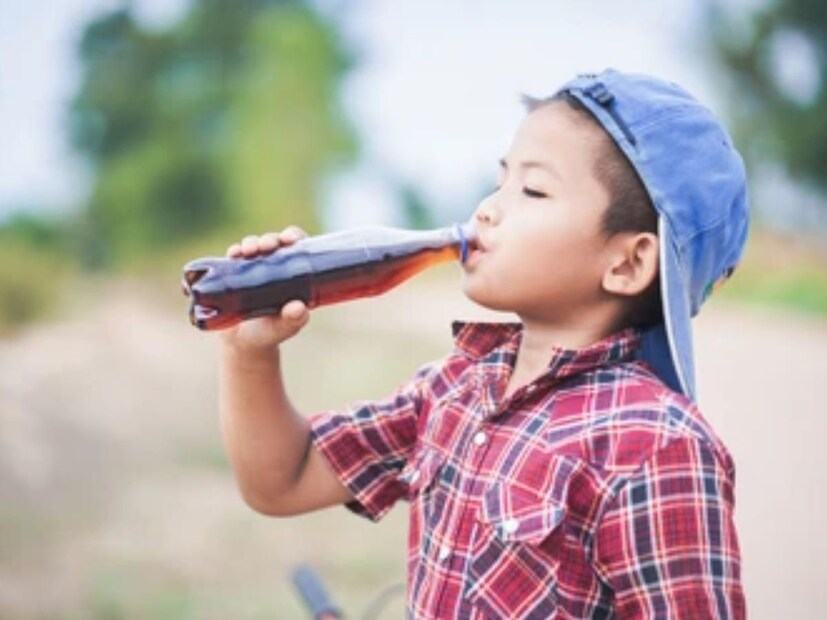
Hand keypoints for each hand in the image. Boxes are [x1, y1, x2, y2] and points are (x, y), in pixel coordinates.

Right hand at [219, 226, 309, 352]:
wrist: (242, 344)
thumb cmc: (269, 334)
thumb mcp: (283, 328)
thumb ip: (293, 321)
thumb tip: (300, 308)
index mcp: (292, 276)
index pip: (296, 248)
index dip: (294, 237)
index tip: (290, 239)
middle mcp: (274, 268)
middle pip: (274, 244)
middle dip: (270, 239)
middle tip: (267, 246)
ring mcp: (253, 269)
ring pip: (254, 246)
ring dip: (251, 243)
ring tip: (249, 251)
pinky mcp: (234, 274)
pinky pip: (234, 256)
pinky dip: (234, 251)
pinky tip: (234, 254)